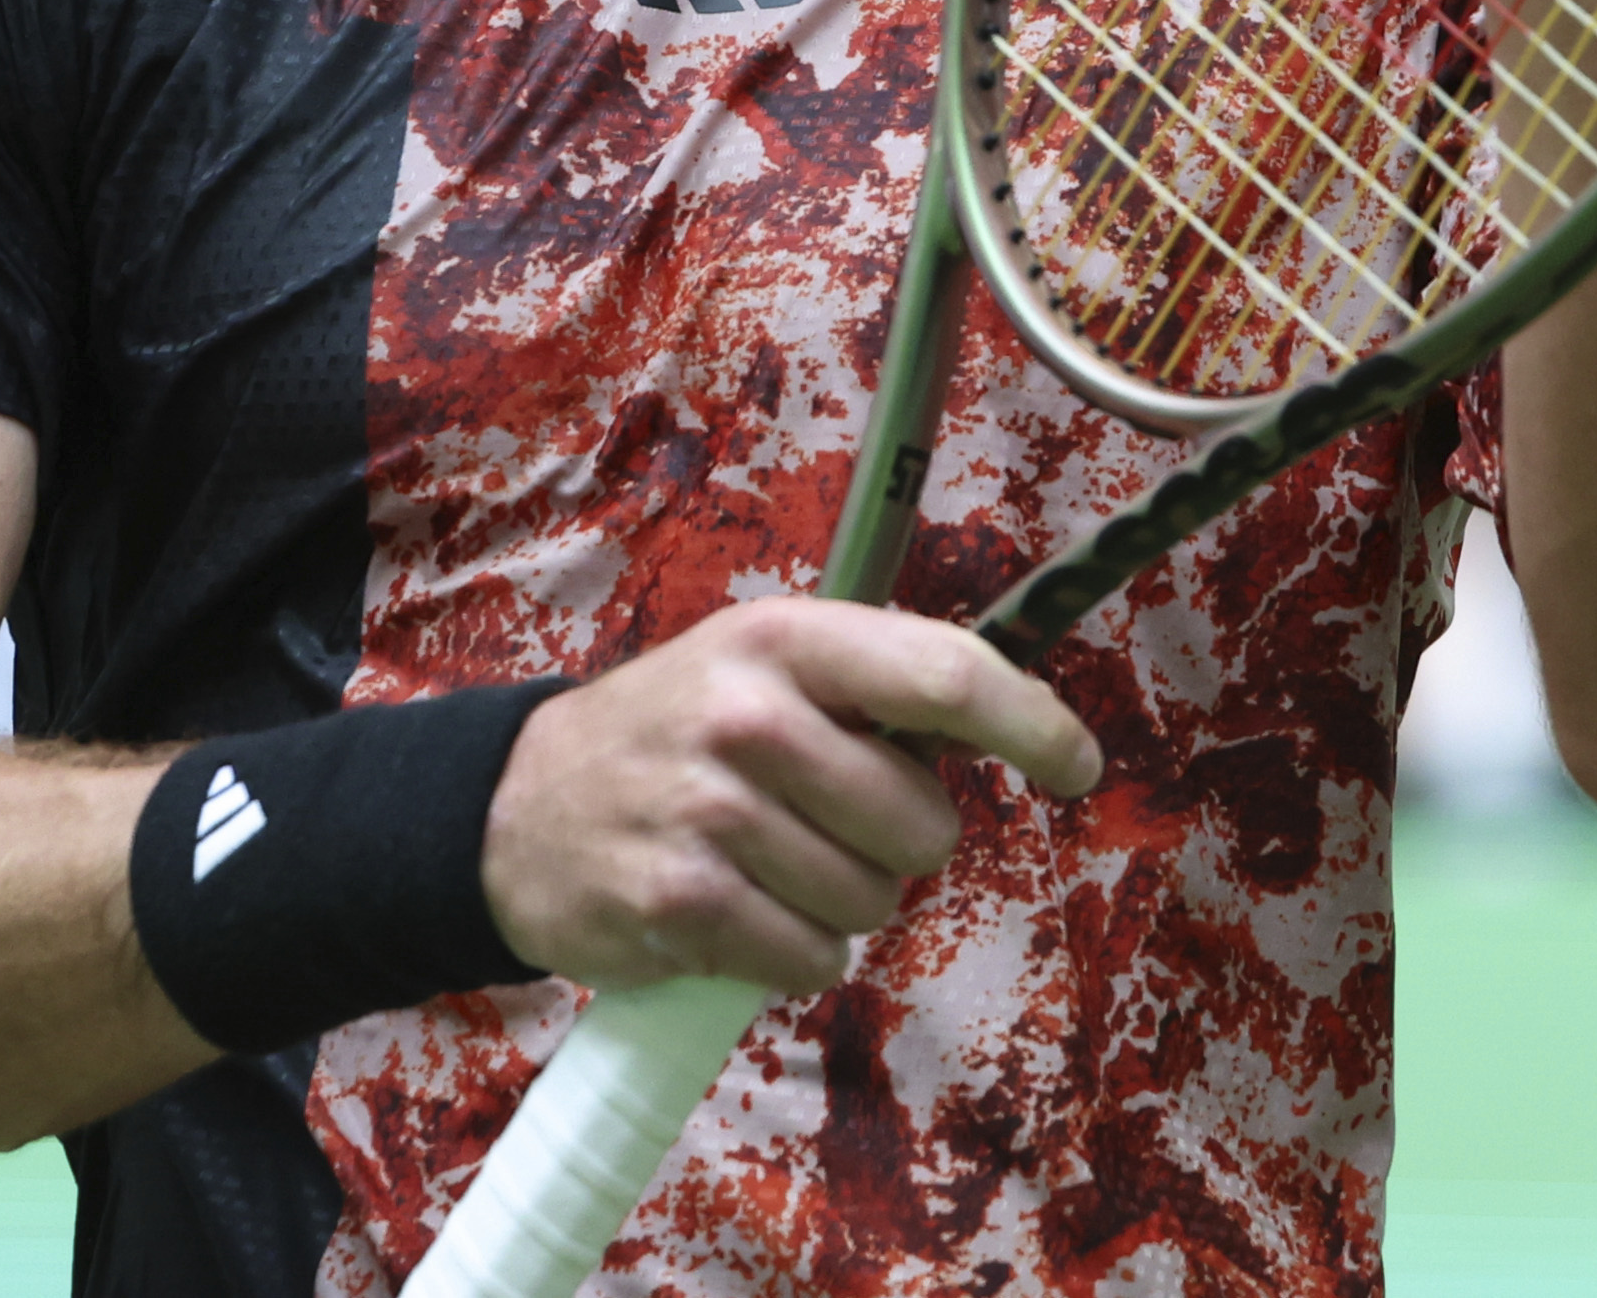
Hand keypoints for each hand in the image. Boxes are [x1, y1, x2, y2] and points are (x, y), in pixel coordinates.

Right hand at [479, 603, 1099, 996]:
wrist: (517, 808)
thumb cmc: (674, 733)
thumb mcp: (762, 665)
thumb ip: (876, 688)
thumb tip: (1015, 728)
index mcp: (786, 639)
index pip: (945, 672)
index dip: (1031, 723)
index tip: (1079, 762)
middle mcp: (748, 714)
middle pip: (922, 820)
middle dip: (900, 842)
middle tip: (827, 822)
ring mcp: (708, 810)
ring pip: (872, 899)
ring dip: (840, 902)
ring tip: (767, 864)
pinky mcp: (678, 903)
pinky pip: (811, 958)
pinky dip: (794, 954)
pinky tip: (738, 913)